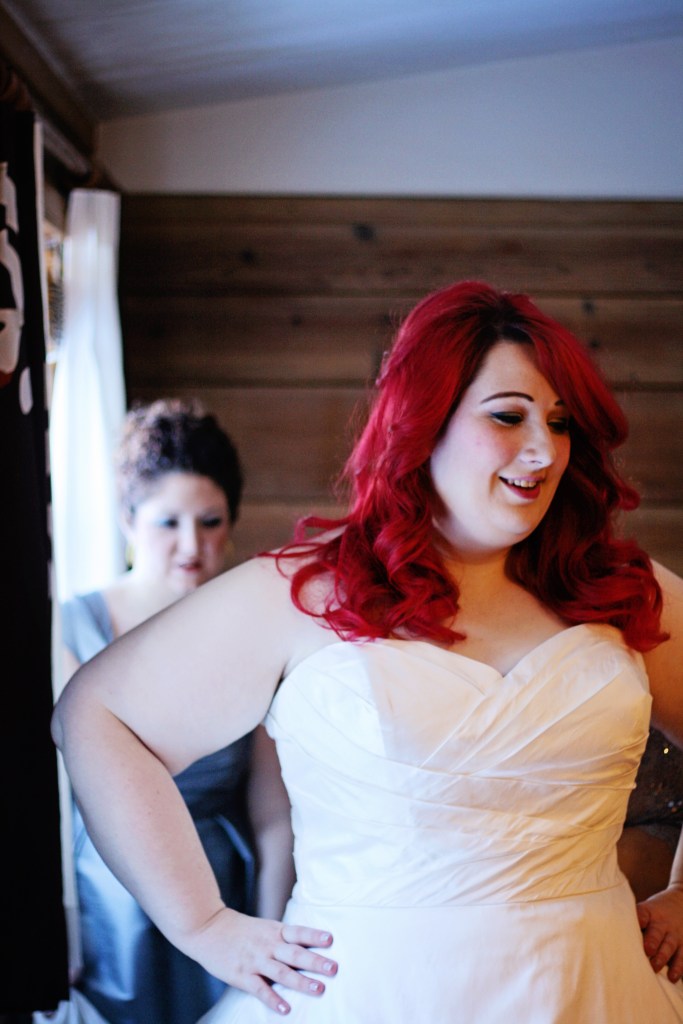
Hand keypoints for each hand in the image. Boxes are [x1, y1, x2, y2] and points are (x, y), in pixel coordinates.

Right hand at [181, 907, 337, 1014]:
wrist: (207, 926)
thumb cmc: (239, 929)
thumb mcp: (263, 927)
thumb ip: (282, 937)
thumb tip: (307, 946)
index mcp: (274, 931)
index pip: (298, 932)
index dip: (314, 935)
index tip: (331, 939)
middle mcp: (267, 944)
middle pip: (295, 953)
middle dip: (315, 961)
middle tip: (334, 968)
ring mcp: (255, 960)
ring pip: (281, 972)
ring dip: (301, 981)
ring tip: (319, 989)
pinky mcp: (241, 974)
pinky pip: (260, 989)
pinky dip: (273, 999)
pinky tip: (285, 1009)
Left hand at [637, 883, 682, 981]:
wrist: (681, 901)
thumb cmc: (654, 910)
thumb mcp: (645, 908)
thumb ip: (632, 918)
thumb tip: (608, 931)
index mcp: (649, 911)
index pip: (643, 913)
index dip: (639, 918)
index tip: (637, 924)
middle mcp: (662, 923)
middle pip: (656, 932)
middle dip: (652, 941)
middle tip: (646, 950)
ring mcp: (674, 934)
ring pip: (669, 946)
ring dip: (662, 957)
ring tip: (655, 967)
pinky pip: (682, 957)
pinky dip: (678, 968)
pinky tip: (672, 977)